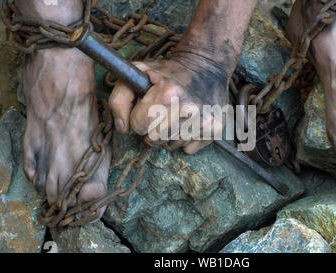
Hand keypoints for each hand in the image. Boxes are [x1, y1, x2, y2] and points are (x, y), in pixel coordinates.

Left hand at [108, 52, 229, 153]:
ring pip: (171, 146)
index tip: (147, 106)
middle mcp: (188, 109)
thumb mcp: (138, 73)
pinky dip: (185, 139)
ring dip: (168, 135)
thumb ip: (120, 99)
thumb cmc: (168, 71)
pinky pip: (188, 149)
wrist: (206, 64)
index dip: (139, 116)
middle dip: (151, 129)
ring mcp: (204, 121)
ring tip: (175, 116)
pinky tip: (189, 121)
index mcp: (168, 93)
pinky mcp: (215, 129)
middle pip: (154, 140)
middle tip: (159, 114)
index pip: (138, 125)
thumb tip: (122, 128)